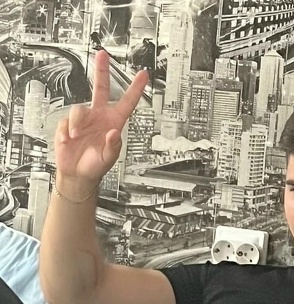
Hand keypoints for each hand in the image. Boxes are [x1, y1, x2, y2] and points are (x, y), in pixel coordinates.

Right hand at [54, 50, 148, 188]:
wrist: (77, 173)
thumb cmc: (96, 166)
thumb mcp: (109, 158)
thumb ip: (113, 146)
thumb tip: (114, 133)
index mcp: (114, 123)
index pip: (127, 103)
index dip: (135, 89)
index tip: (143, 75)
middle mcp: (100, 117)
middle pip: (100, 89)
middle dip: (101, 71)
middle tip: (102, 55)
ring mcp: (84, 119)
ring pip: (79, 108)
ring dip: (77, 122)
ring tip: (77, 135)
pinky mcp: (69, 124)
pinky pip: (66, 121)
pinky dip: (66, 131)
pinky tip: (69, 140)